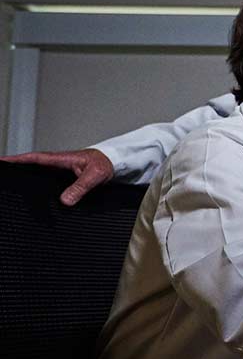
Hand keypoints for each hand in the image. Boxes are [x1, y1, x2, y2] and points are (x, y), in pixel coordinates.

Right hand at [0, 148, 114, 205]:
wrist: (116, 163)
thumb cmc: (106, 163)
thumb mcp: (94, 175)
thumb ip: (80, 187)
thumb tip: (65, 200)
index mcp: (60, 159)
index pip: (32, 158)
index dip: (15, 160)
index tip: (1, 161)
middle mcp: (56, 164)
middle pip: (29, 167)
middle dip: (14, 170)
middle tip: (1, 176)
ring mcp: (58, 172)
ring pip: (37, 175)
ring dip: (25, 179)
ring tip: (9, 186)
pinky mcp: (63, 179)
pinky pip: (46, 183)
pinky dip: (38, 187)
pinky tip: (32, 196)